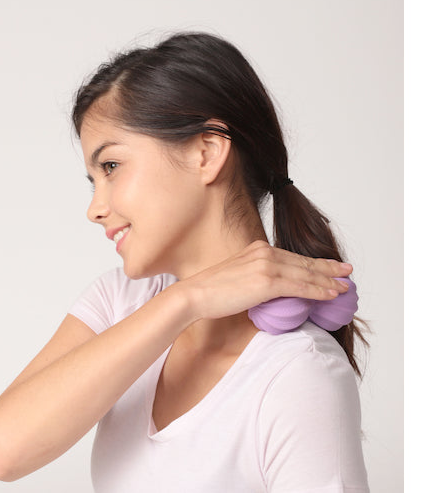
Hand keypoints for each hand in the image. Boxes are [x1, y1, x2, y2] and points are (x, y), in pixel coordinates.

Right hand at [179, 240, 352, 320]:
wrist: (195, 294)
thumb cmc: (212, 290)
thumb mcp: (239, 275)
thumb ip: (257, 276)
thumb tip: (273, 288)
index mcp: (258, 249)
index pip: (292, 257)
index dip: (313, 263)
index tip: (328, 267)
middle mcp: (264, 252)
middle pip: (303, 261)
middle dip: (327, 268)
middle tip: (346, 271)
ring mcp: (266, 265)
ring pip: (305, 273)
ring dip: (328, 280)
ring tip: (344, 285)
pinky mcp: (267, 282)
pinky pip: (300, 286)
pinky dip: (318, 290)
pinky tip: (331, 294)